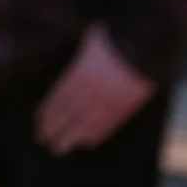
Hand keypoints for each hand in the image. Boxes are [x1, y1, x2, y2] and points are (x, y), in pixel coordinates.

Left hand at [35, 24, 155, 155]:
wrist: (147, 45)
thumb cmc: (115, 37)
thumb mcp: (91, 40)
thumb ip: (80, 55)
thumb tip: (69, 57)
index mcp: (81, 72)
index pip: (61, 97)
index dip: (48, 111)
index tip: (39, 121)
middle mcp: (93, 90)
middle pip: (70, 114)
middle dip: (55, 128)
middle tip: (43, 140)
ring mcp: (109, 101)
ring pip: (87, 123)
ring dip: (71, 137)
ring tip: (59, 149)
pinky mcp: (125, 108)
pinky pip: (107, 124)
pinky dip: (95, 135)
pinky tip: (85, 142)